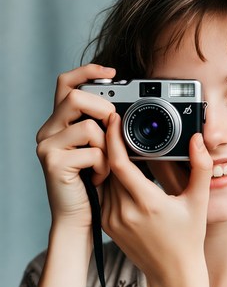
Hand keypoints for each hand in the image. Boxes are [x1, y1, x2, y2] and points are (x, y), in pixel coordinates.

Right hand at [36, 64, 115, 228]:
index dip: (87, 70)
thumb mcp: (100, 146)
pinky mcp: (52, 162)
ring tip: (102, 165)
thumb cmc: (94, 179)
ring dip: (107, 149)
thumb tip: (119, 110)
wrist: (80, 216)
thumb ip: (103, 126)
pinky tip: (96, 178)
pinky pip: (93, 152)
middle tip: (111, 130)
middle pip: (77, 97)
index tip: (112, 71)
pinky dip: (103, 167)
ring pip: (90, 127)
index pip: (66, 83)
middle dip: (104, 110)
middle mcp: (49, 129)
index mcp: (61, 121)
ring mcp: (47, 145)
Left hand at [102, 112, 212, 286]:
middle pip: (109, 167)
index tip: (115, 119)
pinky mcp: (106, 224)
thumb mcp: (199, 201)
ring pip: (103, 178)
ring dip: (108, 159)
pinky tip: (118, 168)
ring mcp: (112, 219)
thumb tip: (197, 140)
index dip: (114, 137)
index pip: (120, 163)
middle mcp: (124, 211)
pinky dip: (108, 176)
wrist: (172, 272)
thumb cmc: (187, 238)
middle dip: (110, 143)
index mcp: (147, 203)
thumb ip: (201, 168)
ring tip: (117, 142)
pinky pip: (102, 192)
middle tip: (117, 124)